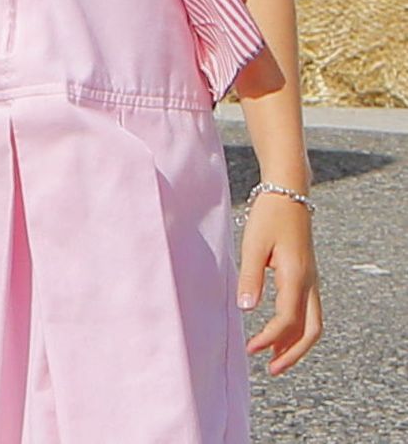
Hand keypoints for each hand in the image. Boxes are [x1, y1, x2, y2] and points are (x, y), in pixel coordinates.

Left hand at [239, 191, 321, 374]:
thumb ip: (250, 277)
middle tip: (272, 369)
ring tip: (275, 357)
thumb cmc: (269, 216)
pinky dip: (299, 328)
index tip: (251, 349)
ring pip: (313, 323)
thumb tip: (246, 309)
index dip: (270, 339)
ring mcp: (312, 280)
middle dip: (293, 353)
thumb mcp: (253, 243)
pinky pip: (309, 311)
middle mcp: (309, 283)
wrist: (288, 191)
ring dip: (297, 343)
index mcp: (296, 277)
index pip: (287, 320)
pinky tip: (280, 331)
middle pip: (311, 331)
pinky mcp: (308, 276)